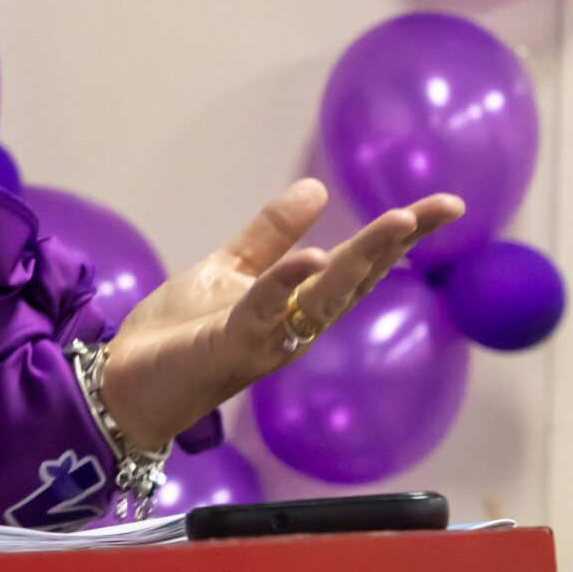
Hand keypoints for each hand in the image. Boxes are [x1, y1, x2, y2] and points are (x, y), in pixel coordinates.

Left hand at [97, 179, 462, 451]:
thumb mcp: (229, 270)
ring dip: (361, 259)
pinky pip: (264, 312)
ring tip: (399, 221)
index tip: (446, 206)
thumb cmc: (180, 333)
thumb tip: (317, 189)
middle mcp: (294, 325)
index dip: (399, 235)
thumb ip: (270, 235)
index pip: (357, 265)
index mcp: (296, 303)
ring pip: (324, 297)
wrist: (126, 382)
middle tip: (445, 208)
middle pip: (356, 279)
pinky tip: (311, 256)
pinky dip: (286, 284)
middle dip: (398, 243)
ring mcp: (267, 339)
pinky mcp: (231, 347)